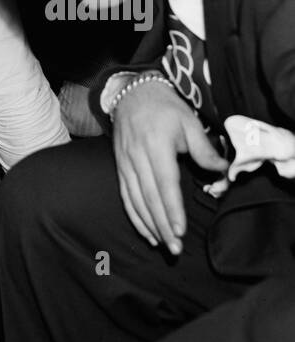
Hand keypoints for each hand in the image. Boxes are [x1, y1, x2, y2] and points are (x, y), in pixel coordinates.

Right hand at [112, 80, 227, 254]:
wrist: (131, 93)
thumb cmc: (164, 107)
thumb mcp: (188, 120)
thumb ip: (203, 148)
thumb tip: (223, 171)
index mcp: (156, 144)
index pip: (165, 182)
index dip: (172, 208)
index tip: (180, 230)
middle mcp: (137, 156)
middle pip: (150, 197)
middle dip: (162, 225)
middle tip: (175, 248)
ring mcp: (126, 162)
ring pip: (136, 200)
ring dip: (149, 225)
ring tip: (163, 244)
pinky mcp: (120, 166)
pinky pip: (125, 196)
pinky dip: (135, 216)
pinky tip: (146, 232)